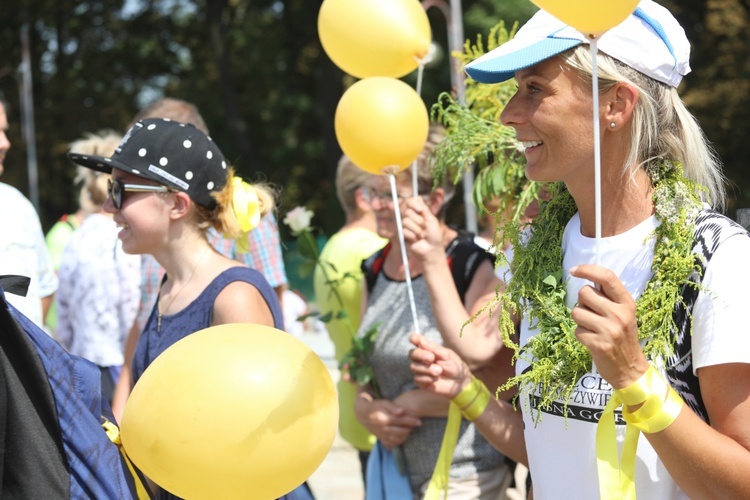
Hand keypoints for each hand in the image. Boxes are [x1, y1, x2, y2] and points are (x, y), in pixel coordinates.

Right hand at [354, 392, 420, 449]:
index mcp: (384, 418)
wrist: (362, 413)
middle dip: (410, 429)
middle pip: (400, 432)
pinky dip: (398, 442)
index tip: (419, 421)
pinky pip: (391, 443)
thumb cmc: (375, 406)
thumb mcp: (383, 402)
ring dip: (405, 436)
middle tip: (416, 425)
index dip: (411, 421)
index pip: (400, 421)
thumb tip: (402, 411)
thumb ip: (393, 407)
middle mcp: (382, 428)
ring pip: (396, 439)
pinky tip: (403, 437)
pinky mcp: (380, 438)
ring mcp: (381, 434)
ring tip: (410, 430)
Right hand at [401, 197, 443, 264]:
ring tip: (421, 235)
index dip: (413, 204)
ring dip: (416, 229)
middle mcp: (411, 218)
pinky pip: (404, 230)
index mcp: (419, 213)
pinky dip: (412, 236)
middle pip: (407, 212)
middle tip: (424, 227)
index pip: (410, 202)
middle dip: (418, 220)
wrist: (431, 250)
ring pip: (405, 221)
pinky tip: (415, 240)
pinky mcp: (402, 234)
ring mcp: (406, 226)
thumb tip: (418, 196)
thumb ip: (424, 209)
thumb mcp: (431, 220)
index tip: (420, 210)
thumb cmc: (434, 236)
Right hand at [409, 333, 472, 398]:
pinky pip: (417, 378)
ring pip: (413, 367)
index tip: (414, 339)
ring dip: (427, 369)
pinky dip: (427, 378)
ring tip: (439, 371)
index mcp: (427, 349)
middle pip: (412, 354)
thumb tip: (420, 340)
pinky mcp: (421, 381)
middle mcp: (421, 359)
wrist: (460, 381)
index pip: (416, 341)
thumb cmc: (454, 365)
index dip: (413, 339)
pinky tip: (436, 379)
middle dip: (421, 355)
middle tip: (432, 358)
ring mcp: (420, 370)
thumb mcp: (446, 355)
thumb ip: (433, 349)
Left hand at [569, 264, 649, 387]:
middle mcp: (619, 314)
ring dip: (580, 320)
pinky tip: (592, 341)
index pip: (607, 277)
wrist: (630, 369)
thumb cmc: (623, 337)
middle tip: (593, 315)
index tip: (574, 270)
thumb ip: (609, 297)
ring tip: (593, 329)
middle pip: (584, 293)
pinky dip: (581, 335)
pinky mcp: (599, 344)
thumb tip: (587, 277)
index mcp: (627, 303)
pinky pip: (577, 330)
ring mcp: (610, 329)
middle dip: (582, 302)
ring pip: (576, 312)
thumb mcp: (623, 313)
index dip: (588, 270)